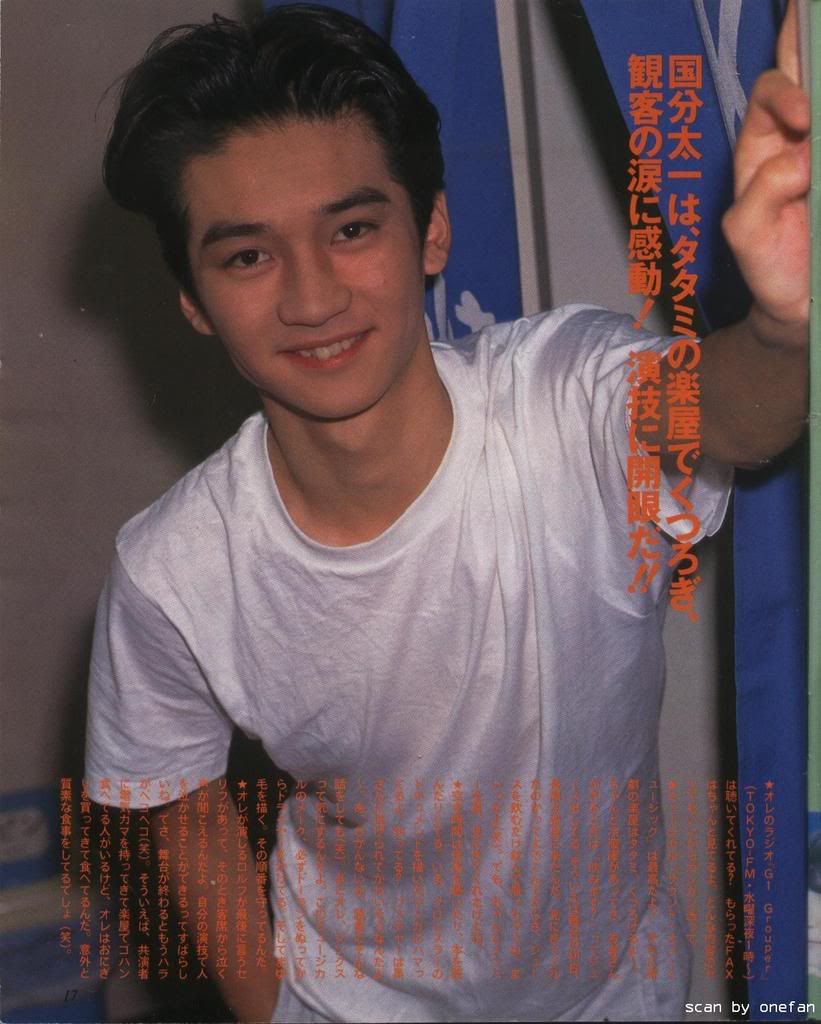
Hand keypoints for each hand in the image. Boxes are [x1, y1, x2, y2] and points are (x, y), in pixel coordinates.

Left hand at [721, 0, 809, 341]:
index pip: (771, 92)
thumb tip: (801, 158)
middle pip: (805, 65)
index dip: (788, 92)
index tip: (808, 119)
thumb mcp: (746, 236)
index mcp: (761, 144)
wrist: (801, 302)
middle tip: (811, 4)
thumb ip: (759, 196)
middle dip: (810, 31)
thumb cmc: (767, 267)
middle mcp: (797, 133)